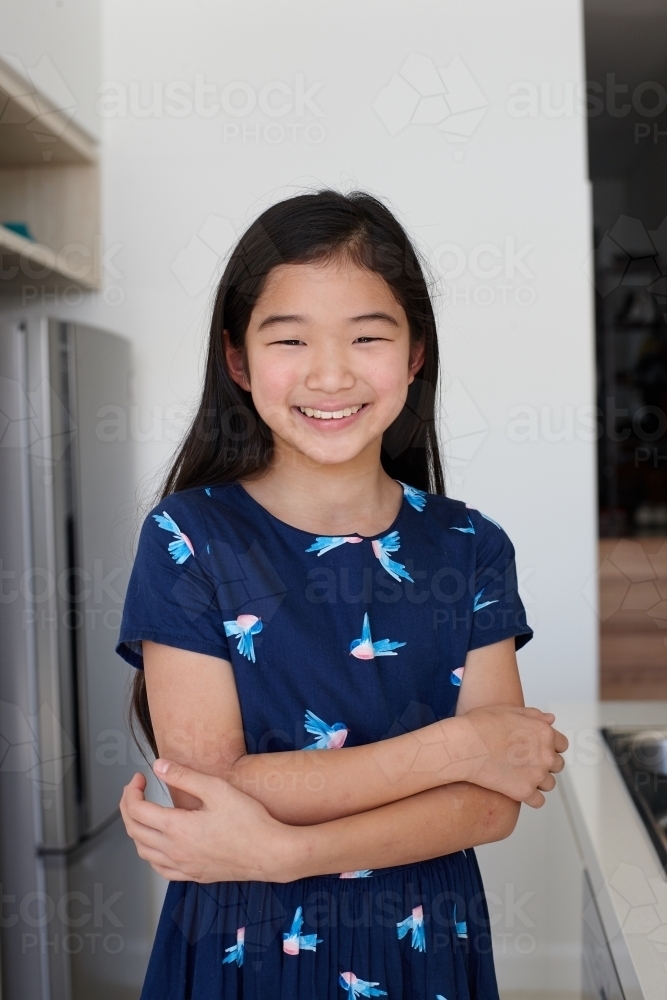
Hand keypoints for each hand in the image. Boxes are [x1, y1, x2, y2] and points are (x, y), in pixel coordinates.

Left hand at [119, 760, 298, 882]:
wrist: (271, 853)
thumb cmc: (249, 821)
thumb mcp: (217, 789)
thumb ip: (184, 777)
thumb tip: (158, 766)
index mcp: (176, 829)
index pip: (137, 810)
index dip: (132, 791)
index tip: (139, 777)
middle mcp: (174, 851)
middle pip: (134, 830)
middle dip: (128, 806)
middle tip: (135, 790)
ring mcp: (183, 866)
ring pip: (143, 852)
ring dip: (136, 830)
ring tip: (143, 812)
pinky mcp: (194, 875)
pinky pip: (160, 868)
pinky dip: (150, 853)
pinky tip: (158, 844)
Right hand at [460, 705, 567, 808]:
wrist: (463, 746)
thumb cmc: (481, 725)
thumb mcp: (509, 710)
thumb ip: (533, 715)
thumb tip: (550, 719)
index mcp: (544, 733)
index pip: (562, 744)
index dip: (550, 746)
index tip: (538, 748)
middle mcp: (545, 754)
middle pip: (557, 765)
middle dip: (545, 763)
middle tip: (526, 761)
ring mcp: (536, 774)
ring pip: (549, 784)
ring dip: (538, 781)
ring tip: (519, 775)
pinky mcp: (524, 792)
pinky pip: (538, 801)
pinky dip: (530, 797)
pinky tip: (517, 789)